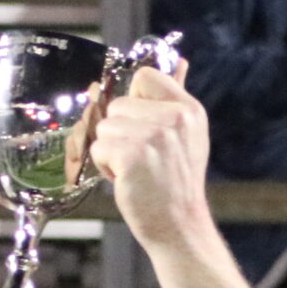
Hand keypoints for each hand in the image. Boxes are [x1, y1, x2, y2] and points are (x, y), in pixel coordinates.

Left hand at [89, 62, 214, 254]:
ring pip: (105, 127)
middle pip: (117, 104)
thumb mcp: (186, 136)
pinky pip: (98, 148)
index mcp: (188, 109)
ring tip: (134, 170)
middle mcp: (174, 118)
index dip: (133, 100)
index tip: (141, 125)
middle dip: (119, 132)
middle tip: (140, 158)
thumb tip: (178, 61)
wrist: (179, 227)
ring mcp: (153, 135)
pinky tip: (126, 180)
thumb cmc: (175, 185)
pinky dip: (105, 167)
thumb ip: (174, 100)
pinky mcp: (132, 155)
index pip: (144, 77)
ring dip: (111, 151)